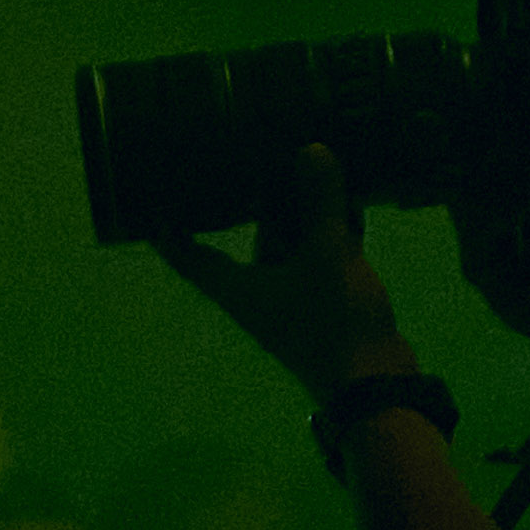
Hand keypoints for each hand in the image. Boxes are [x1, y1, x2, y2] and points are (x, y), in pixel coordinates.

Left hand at [147, 152, 417, 400]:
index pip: (187, 255)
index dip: (166, 229)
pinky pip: (320, 253)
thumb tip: (311, 148)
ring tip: (301, 157)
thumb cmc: (333, 322)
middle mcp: (258, 290)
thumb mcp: (328, 255)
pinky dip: (329, 227)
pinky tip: (347, 193)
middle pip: (243, 239)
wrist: (376, 381)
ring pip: (288, 243)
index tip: (152, 195)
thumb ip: (320, 202)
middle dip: (246, 200)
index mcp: (238, 286)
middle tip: (241, 152)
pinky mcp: (326, 299)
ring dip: (296, 210)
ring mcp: (293, 296)